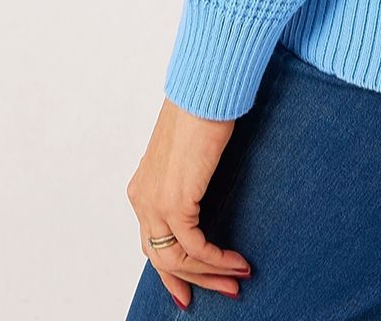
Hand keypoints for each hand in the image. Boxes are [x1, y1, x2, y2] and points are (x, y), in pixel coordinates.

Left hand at [127, 96, 253, 305]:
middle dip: (195, 280)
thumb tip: (203, 191)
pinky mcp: (175, 201)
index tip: (190, 291)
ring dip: (211, 274)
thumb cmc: (202, 109)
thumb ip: (188, 178)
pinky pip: (195, 246)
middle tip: (225, 291)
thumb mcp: (189, 154)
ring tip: (238, 280)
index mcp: (142, 188)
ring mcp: (155, 202)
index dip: (171, 272)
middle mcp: (142, 199)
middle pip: (161, 258)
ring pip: (176, 259)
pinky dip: (217, 259)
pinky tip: (237, 261)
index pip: (152, 242)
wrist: (205, 89)